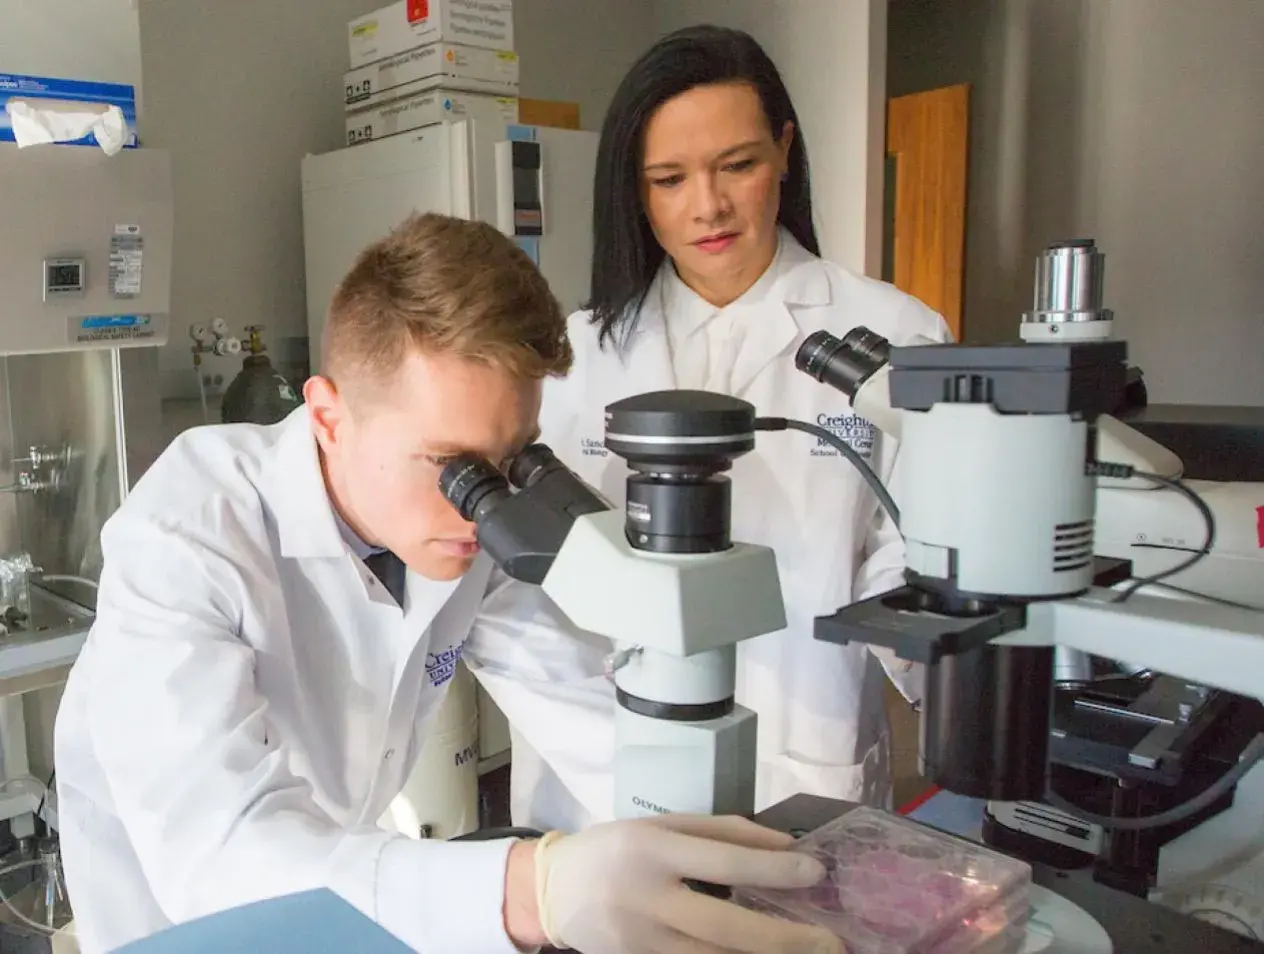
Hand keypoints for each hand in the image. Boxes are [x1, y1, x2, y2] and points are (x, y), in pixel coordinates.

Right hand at [534, 814, 843, 953]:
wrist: (552, 891)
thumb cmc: (617, 848)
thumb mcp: (662, 825)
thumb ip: (723, 831)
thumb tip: (785, 844)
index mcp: (653, 848)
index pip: (725, 859)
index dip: (775, 867)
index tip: (817, 871)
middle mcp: (647, 896)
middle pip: (726, 925)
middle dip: (784, 937)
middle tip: (830, 940)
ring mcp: (642, 939)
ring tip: (807, 952)